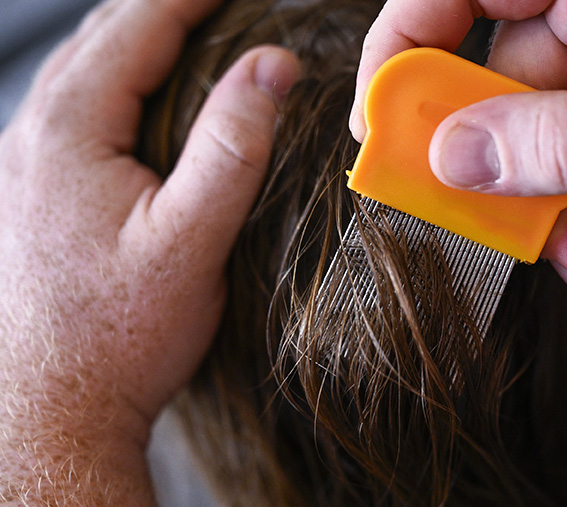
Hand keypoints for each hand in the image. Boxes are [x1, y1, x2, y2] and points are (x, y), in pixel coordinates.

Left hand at [0, 0, 300, 500]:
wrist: (52, 406)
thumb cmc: (117, 334)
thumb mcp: (191, 238)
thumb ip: (232, 146)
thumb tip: (270, 67)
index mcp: (71, 128)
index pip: (136, 24)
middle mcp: (33, 133)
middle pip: (104, 37)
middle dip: (166, 8)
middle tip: (221, 3)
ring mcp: (23, 161)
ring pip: (85, 71)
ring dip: (138, 42)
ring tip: (192, 32)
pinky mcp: (30, 191)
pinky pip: (75, 109)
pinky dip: (118, 83)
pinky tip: (145, 102)